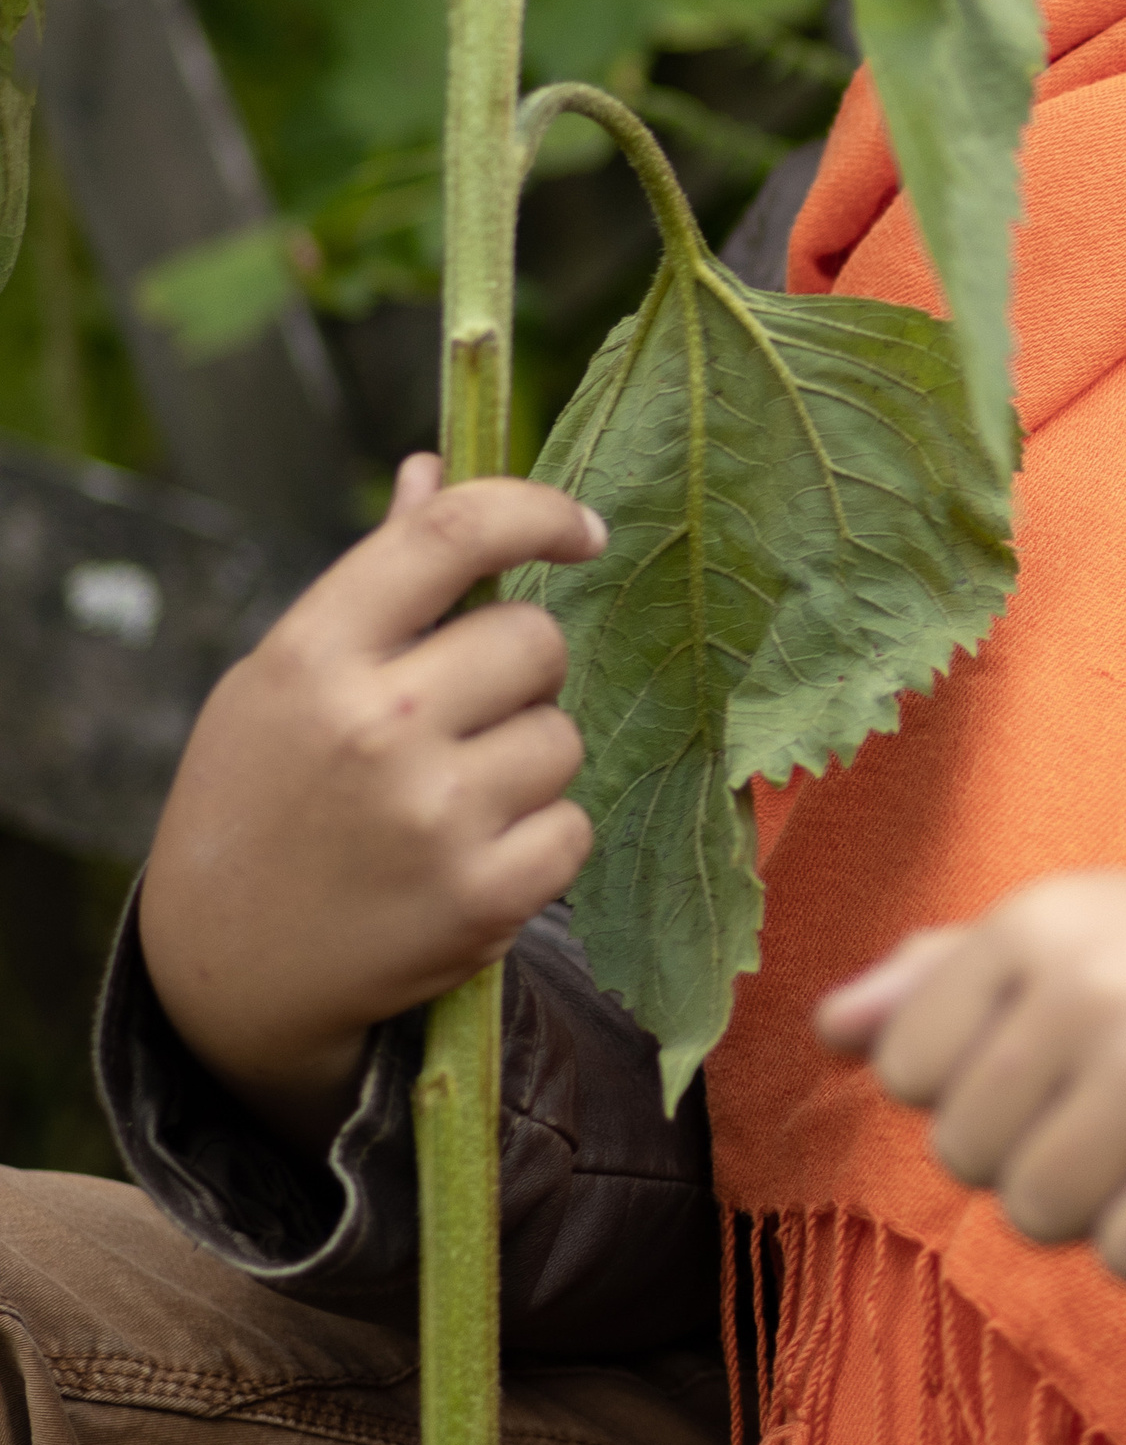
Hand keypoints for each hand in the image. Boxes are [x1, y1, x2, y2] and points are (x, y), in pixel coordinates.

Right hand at [137, 454, 604, 1156]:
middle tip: (463, 714)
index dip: (536, 511)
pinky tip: (470, 858)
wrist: (224, 977)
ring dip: (527, 759)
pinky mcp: (478, 900)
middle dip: (520, 668)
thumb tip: (436, 467)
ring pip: (561, 735)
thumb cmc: (262, 799)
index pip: (452, 534)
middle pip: (535, 640)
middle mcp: (375, 727)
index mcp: (316, 654)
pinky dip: (541, 841)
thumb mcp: (284, 679)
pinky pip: (574, 828)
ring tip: (447, 798)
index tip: (581, 529)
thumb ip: (375, 579)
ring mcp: (431, 817)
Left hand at [814, 869, 1125, 1283]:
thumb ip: (945, 974)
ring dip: (1099, 1202)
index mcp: (1040, 918)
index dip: (974, 1085)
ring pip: (1039, 1216)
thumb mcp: (1082, 931)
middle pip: (968, 1156)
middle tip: (1125, 1101)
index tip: (1054, 1054)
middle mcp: (1094, 982)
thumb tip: (829, 1027)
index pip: (910, 1070)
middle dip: (1036, 1151)